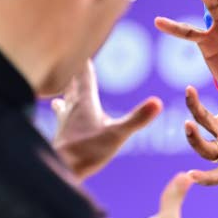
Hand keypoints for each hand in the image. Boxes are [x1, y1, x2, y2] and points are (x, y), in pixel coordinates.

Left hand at [51, 61, 161, 180]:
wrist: (59, 171)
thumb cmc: (87, 152)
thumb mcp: (117, 135)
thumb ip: (137, 119)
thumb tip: (158, 102)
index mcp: (85, 103)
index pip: (85, 75)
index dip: (85, 61)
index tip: (84, 46)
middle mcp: (72, 108)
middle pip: (73, 84)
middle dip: (76, 71)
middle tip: (73, 57)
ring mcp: (65, 122)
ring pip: (65, 99)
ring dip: (67, 90)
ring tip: (65, 84)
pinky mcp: (61, 136)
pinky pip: (61, 116)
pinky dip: (62, 109)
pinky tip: (60, 115)